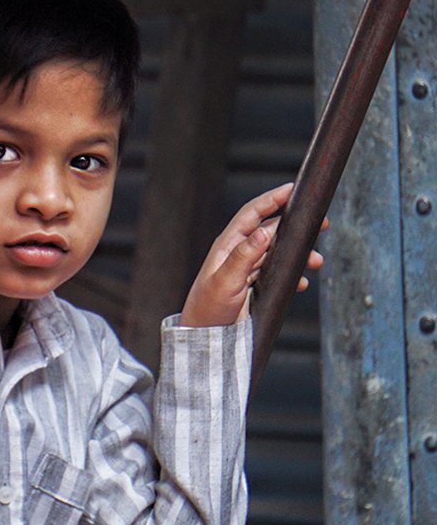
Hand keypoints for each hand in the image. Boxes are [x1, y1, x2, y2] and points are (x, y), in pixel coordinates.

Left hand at [180, 183, 323, 327]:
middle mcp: (238, 253)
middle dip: (296, 226)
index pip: (252, 213)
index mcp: (228, 246)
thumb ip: (244, 256)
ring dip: (299, 254)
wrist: (204, 336)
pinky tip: (302, 282)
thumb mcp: (225, 281)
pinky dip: (292, 275)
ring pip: (278, 252)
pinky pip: (277, 273)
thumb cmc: (207, 308)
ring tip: (316, 261)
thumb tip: (265, 231)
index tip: (294, 188)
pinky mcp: (254, 285)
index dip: (272, 199)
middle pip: (271, 230)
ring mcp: (247, 269)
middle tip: (322, 224)